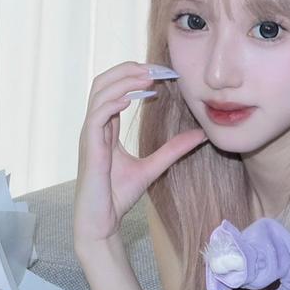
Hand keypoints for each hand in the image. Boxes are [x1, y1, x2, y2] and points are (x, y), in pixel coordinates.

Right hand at [74, 62, 205, 259]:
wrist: (101, 222)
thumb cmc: (118, 197)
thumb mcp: (152, 168)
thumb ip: (172, 150)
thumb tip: (200, 136)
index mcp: (106, 128)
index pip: (116, 90)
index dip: (136, 76)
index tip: (161, 74)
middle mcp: (95, 126)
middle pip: (104, 82)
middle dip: (128, 69)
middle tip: (156, 68)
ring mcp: (89, 134)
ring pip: (99, 92)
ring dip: (123, 79)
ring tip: (147, 76)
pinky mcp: (89, 146)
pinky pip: (96, 115)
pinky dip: (112, 102)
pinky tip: (131, 99)